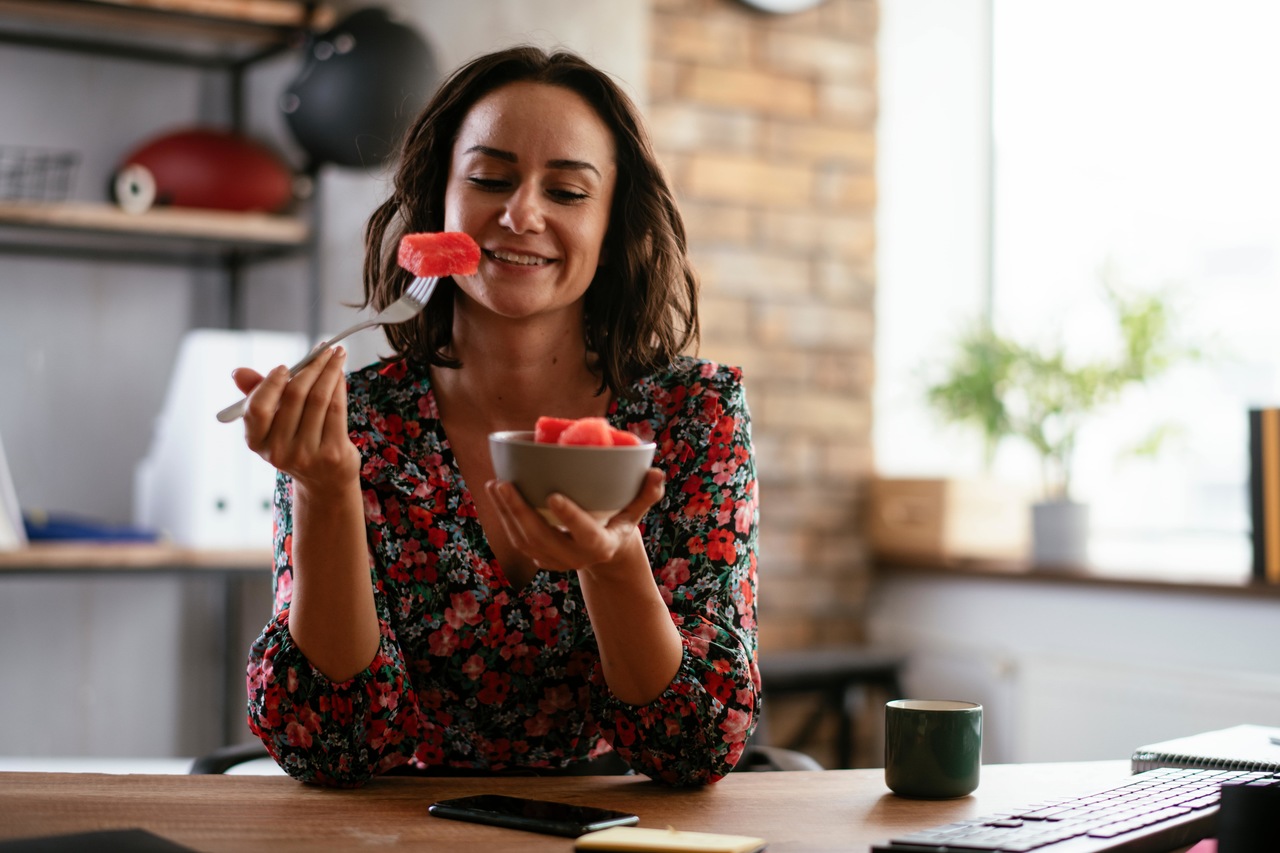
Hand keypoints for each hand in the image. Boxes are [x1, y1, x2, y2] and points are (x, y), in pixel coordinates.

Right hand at [232, 345, 358, 489]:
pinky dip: (339, 386)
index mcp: (257, 442)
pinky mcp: (332, 453)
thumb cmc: (296, 442)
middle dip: (310, 366)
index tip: (285, 367)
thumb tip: (238, 372)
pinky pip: (336, 409)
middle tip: (322, 349)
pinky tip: (340, 374)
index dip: (270, 384)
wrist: (324, 480)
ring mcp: (307, 454)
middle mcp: (279, 451)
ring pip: (319, 399)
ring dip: (329, 371)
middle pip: (295, 397)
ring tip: (337, 355)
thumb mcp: (273, 423)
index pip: (257, 409)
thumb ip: (257, 395)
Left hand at [486, 468, 665, 572]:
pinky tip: (496, 494)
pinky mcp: (540, 558)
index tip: (553, 495)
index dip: (570, 518)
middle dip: (519, 512)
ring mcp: (555, 561)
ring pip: (524, 541)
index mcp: (602, 545)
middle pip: (542, 538)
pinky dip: (505, 518)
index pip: (585, 534)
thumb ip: (646, 494)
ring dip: (505, 513)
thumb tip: (657, 473)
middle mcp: (576, 557)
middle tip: (503, 483)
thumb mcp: (636, 512)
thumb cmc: (620, 523)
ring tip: (495, 484)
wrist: (605, 555)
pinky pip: (518, 540)